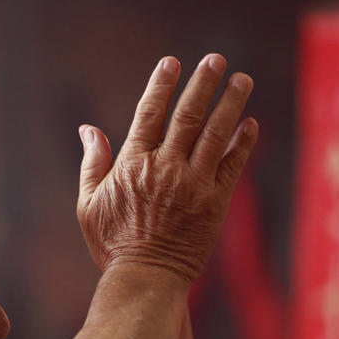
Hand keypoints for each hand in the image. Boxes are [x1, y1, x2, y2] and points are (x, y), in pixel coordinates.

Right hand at [76, 53, 257, 283]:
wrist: (146, 279)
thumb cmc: (113, 244)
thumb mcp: (89, 204)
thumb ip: (92, 163)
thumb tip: (88, 129)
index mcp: (133, 164)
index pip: (149, 114)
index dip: (161, 85)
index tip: (172, 63)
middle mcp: (165, 168)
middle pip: (187, 116)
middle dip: (203, 84)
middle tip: (216, 59)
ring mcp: (193, 185)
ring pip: (215, 135)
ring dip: (230, 104)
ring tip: (243, 80)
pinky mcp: (215, 204)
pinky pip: (232, 167)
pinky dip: (242, 144)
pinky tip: (250, 124)